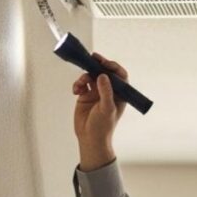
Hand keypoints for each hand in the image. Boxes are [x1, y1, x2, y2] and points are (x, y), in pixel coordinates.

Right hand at [73, 53, 127, 169]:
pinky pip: (81, 83)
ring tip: (80, 85)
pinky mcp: (85, 95)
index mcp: (120, 94)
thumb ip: (105, 92)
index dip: (113, 67)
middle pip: (104, 72)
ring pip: (91, 76)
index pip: (120, 75)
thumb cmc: (103, 126)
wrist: (89, 138)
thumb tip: (103, 75)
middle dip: (97, 65)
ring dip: (84, 77)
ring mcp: (97, 92)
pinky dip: (78, 84)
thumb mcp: (106, 108)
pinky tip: (75, 91)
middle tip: (91, 58)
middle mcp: (109, 91)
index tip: (104, 63)